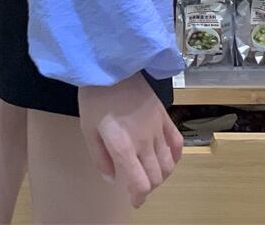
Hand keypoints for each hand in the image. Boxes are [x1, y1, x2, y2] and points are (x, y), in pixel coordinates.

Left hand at [78, 73, 182, 208]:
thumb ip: (100, 158)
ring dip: (161, 175)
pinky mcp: (164, 115)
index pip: (141, 183)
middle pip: (156, 176)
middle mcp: (145, 140)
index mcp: (124, 146)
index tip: (134, 200)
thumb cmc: (95, 96)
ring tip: (150, 173)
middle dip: (148, 187)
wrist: (111, 64)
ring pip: (168, 163)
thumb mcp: (87, 129)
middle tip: (138, 186)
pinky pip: (177, 142)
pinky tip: (168, 158)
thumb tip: (112, 179)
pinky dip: (175, 156)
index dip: (139, 196)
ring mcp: (157, 127)